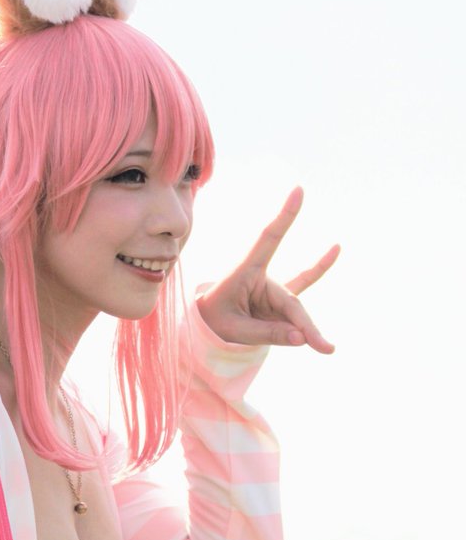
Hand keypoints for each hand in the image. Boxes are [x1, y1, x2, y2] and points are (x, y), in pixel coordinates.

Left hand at [197, 187, 339, 352]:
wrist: (204, 323)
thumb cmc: (213, 321)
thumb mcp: (234, 331)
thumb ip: (267, 334)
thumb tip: (302, 337)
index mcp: (244, 270)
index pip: (268, 239)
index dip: (284, 217)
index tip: (299, 191)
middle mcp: (261, 274)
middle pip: (290, 302)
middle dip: (305, 327)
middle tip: (326, 348)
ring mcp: (272, 287)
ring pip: (296, 311)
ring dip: (305, 330)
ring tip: (327, 348)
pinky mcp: (278, 298)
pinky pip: (302, 283)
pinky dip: (318, 268)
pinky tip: (335, 247)